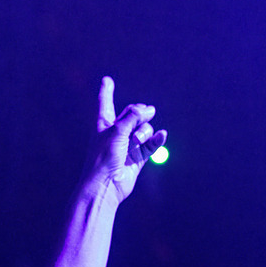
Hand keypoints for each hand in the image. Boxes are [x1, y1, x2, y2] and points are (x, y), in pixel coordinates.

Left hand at [83, 76, 166, 204]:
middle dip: (140, 113)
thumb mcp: (116, 130)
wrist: (105, 186)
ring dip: (144, 132)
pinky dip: (157, 139)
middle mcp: (115, 133)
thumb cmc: (103, 158)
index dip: (106, 91)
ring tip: (137, 142)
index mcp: (103, 124)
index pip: (105, 103)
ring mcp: (127, 145)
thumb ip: (133, 116)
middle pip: (132, 114)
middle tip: (145, 113)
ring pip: (144, 129)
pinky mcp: (137, 158)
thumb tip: (150, 109)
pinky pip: (151, 144)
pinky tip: (162, 135)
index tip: (107, 80)